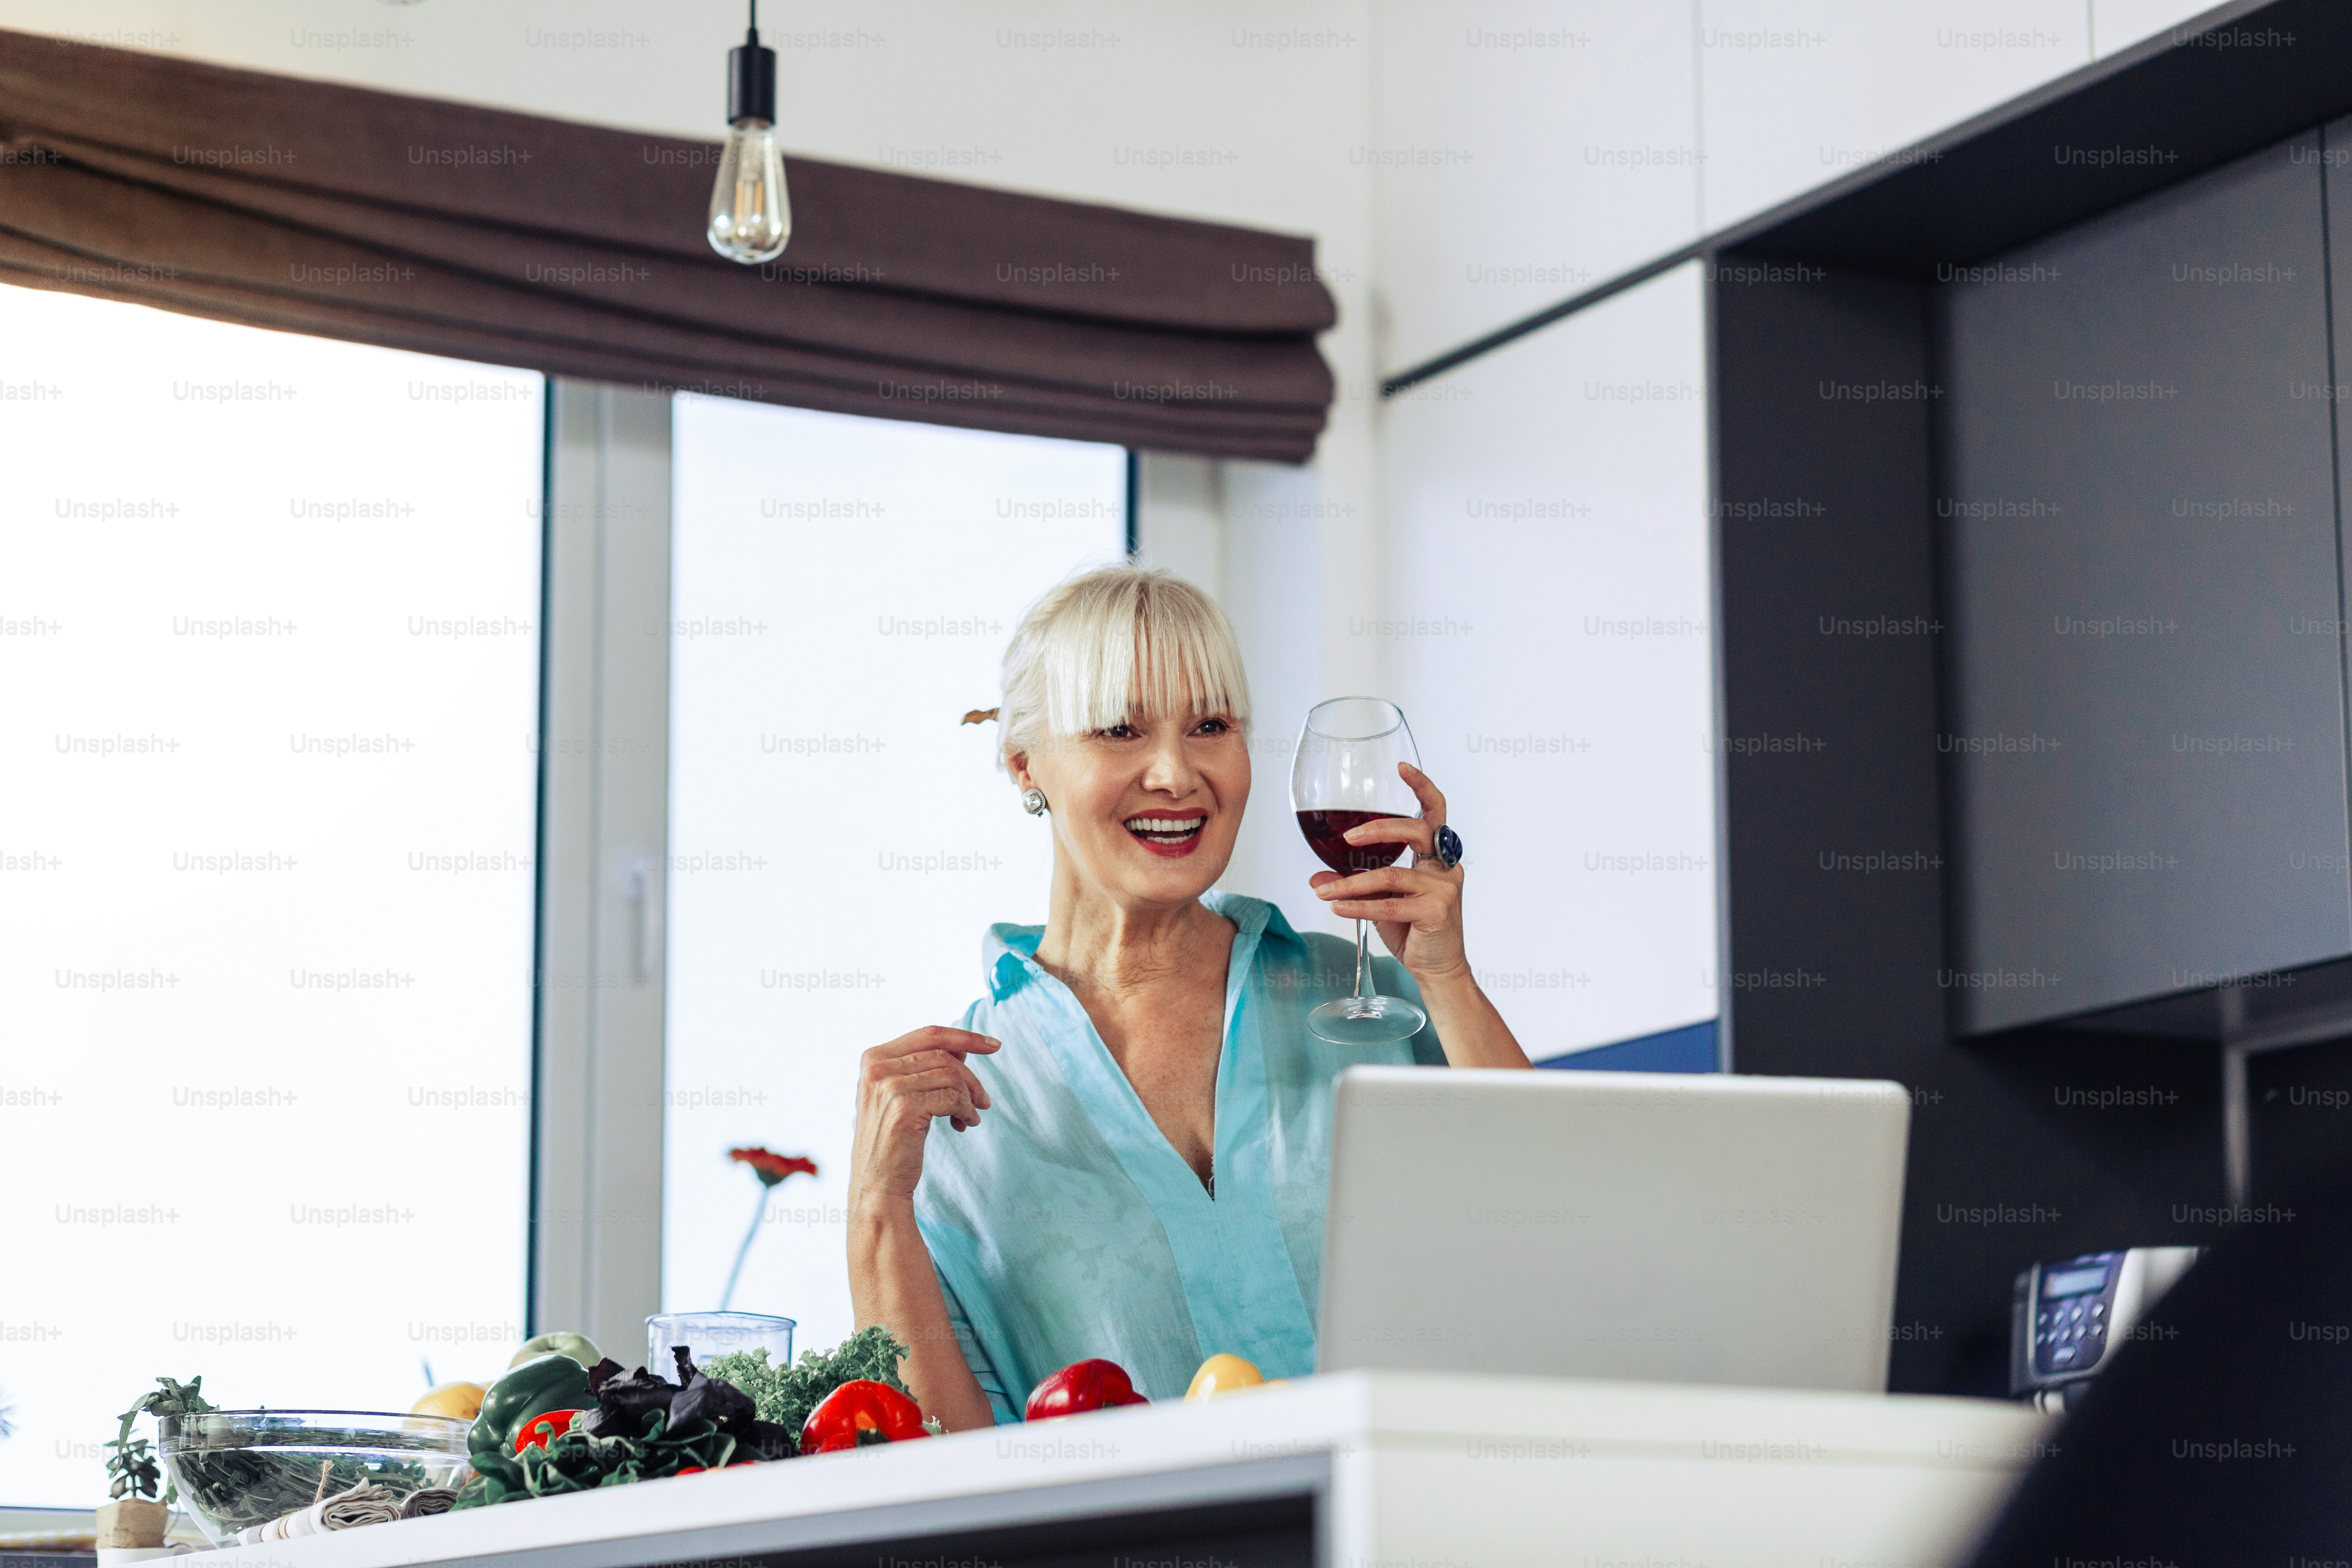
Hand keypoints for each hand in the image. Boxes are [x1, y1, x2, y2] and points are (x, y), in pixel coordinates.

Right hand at [847, 1026, 998, 1206]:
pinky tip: (965, 1125)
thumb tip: (963, 1047)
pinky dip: (967, 1111)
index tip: (994, 1045)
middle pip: (944, 1055)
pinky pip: (953, 1097)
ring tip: (970, 1117)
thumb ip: (925, 1069)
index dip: (965, 1036)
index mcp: (874, 1058)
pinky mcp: (904, 1107)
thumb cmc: (894, 1141)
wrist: (878, 1184)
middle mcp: (877, 1068)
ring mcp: (889, 1086)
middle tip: (984, 1101)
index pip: (929, 1034)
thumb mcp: (905, 1096)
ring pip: (952, 1076)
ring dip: (970, 1098)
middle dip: (971, 1078)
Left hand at [1309, 761, 1470, 985]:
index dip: (1421, 787)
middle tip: (1347, 838)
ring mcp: (1444, 889)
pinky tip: (1337, 907)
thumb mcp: (1380, 902)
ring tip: (1323, 892)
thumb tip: (1317, 877)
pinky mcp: (1437, 912)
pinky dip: (1359, 906)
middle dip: (1378, 829)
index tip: (1400, 767)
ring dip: (1351, 883)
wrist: (1437, 969)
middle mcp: (1445, 867)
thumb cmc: (1413, 930)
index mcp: (1436, 856)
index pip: (1435, 811)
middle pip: (1416, 830)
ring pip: (1392, 874)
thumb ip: (1353, 883)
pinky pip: (1390, 905)